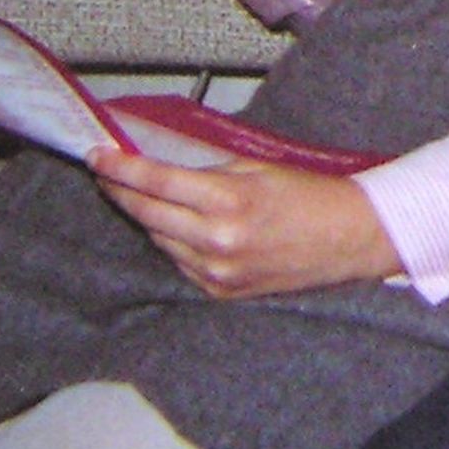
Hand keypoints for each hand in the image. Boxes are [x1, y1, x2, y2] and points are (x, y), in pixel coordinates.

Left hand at [88, 149, 399, 298]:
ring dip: (148, 216)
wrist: (350, 238)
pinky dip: (174, 242)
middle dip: (121, 191)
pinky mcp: (222, 292)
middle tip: (106, 173)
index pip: (157, 182)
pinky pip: (180, 263)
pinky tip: (178, 226)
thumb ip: (209, 171)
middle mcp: (217, 241)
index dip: (121, 168)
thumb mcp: (259, 168)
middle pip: (147, 214)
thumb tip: (166, 170)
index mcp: (229, 201)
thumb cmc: (313, 196)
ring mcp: (218, 272)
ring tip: (143, 196)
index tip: (98, 156)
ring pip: (159, 240)